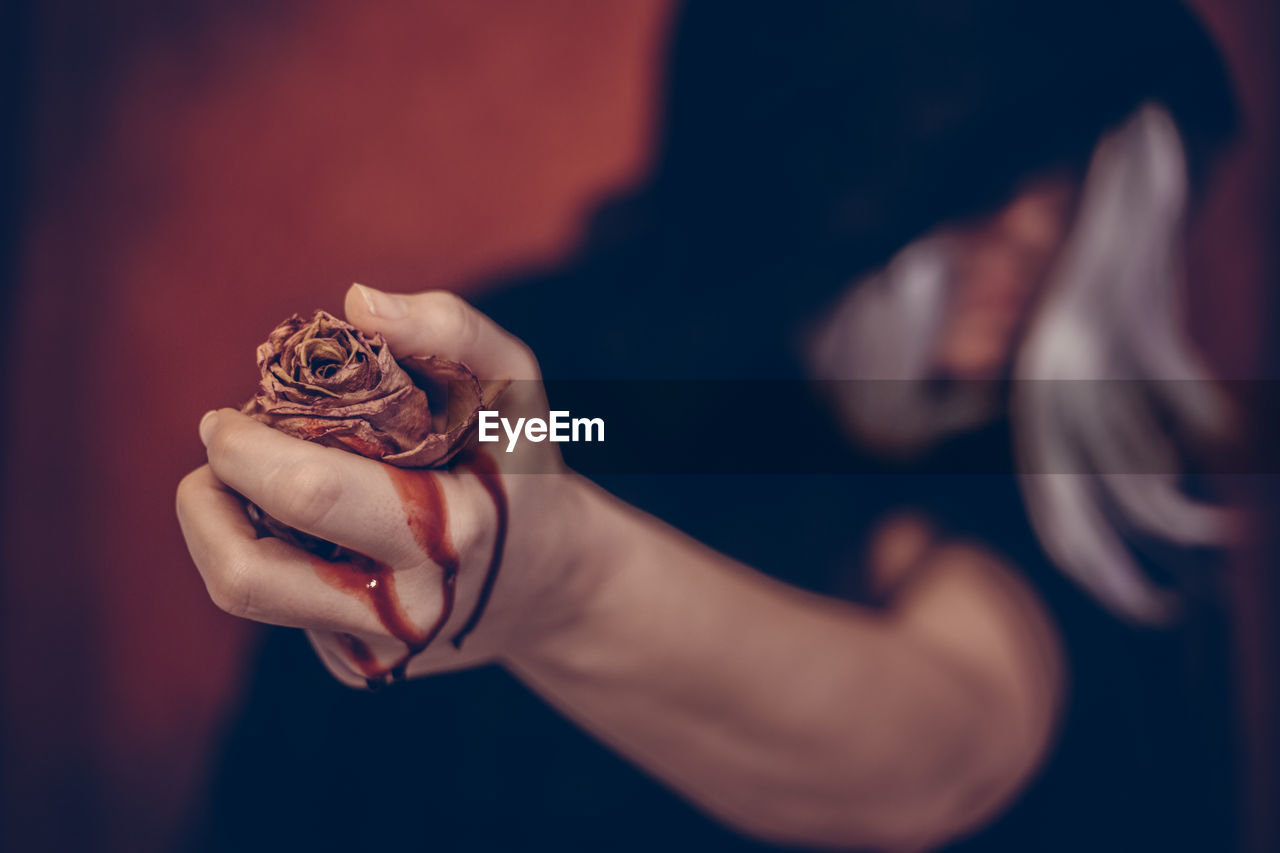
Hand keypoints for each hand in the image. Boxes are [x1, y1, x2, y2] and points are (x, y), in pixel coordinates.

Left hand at [176, 285, 591, 687]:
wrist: (553, 581)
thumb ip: (450, 329)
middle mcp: (412, 606)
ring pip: (248, 597)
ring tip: (237, 485)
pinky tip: (310, 531)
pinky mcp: (364, 671)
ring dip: (216, 531)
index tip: (225, 417)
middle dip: (206, 497)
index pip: (308, 492)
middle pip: (248, 574)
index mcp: (451, 528)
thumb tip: (355, 301)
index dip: (242, 449)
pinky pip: (283, 612)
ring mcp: (384, 649)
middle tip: (216, 451)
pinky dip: (273, 558)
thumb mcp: (513, 386)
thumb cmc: (521, 467)